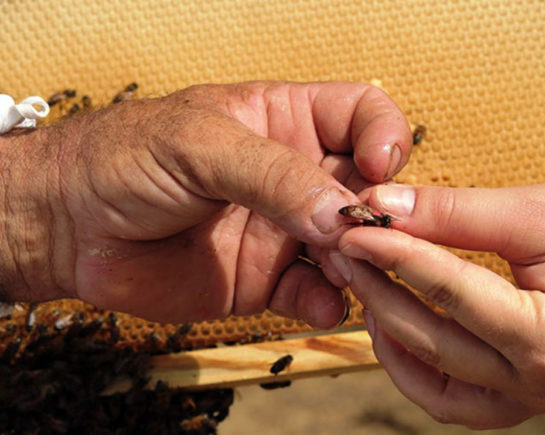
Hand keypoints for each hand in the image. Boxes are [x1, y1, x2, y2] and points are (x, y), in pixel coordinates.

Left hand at [0, 81, 410, 325]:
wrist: (71, 228)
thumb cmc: (125, 160)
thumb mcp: (201, 145)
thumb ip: (273, 175)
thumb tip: (342, 213)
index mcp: (286, 122)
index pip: (363, 115)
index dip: (384, 136)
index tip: (377, 169)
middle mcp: (295, 176)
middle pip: (368, 188)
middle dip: (378, 212)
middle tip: (362, 235)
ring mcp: (284, 230)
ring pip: (350, 245)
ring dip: (360, 261)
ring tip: (343, 270)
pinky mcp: (267, 279)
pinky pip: (314, 292)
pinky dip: (326, 301)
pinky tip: (318, 303)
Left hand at [326, 179, 544, 427]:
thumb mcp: (537, 210)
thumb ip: (456, 212)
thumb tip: (384, 206)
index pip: (448, 291)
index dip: (394, 252)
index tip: (353, 224)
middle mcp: (540, 383)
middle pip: (432, 343)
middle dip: (380, 290)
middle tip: (347, 251)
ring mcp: (534, 398)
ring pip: (436, 388)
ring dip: (393, 341)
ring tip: (368, 291)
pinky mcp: (528, 394)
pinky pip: (458, 400)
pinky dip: (422, 370)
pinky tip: (400, 331)